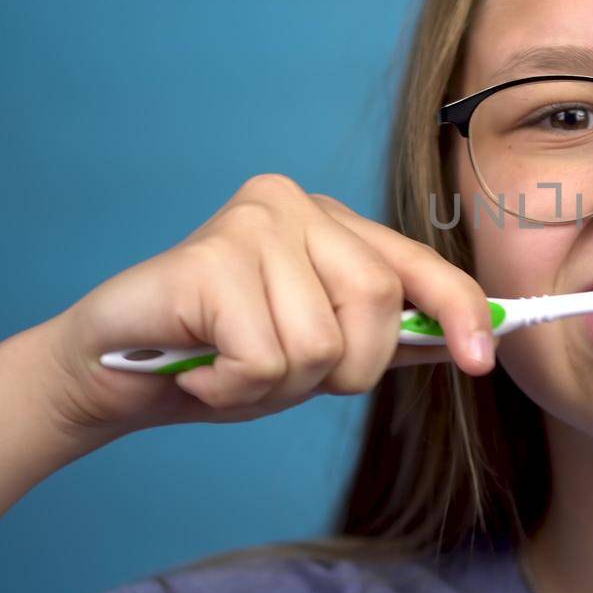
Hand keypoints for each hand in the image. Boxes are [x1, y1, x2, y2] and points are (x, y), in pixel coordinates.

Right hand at [32, 173, 493, 436]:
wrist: (108, 372)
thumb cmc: (219, 358)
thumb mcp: (318, 351)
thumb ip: (389, 338)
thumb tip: (476, 341)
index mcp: (333, 221)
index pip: (418, 264)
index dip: (460, 311)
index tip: (484, 361)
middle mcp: (296, 203)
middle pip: (380, 304)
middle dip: (343, 370)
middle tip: (277, 373)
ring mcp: (253, 221)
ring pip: (323, 343)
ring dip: (277, 386)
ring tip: (229, 367)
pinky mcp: (211, 257)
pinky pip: (266, 358)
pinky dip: (233, 389)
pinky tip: (199, 368)